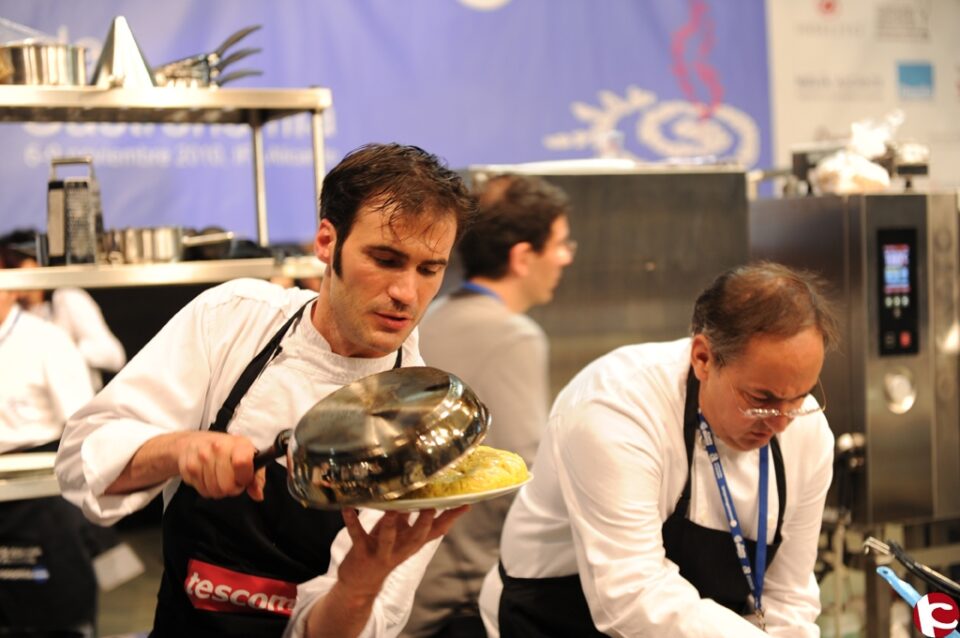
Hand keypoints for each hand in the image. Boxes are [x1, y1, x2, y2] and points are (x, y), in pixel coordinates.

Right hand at [177, 431, 265, 500]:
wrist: (191, 443)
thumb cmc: (225, 450)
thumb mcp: (246, 456)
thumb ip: (256, 476)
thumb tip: (258, 495)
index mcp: (238, 443)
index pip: (242, 463)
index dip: (244, 478)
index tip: (244, 478)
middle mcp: (218, 447)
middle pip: (228, 486)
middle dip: (232, 488)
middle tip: (230, 478)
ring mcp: (201, 457)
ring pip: (215, 491)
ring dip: (219, 489)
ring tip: (218, 477)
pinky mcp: (189, 468)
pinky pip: (203, 491)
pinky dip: (207, 489)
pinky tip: (207, 477)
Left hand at [337, 506, 468, 597]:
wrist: (360, 585)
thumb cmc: (381, 550)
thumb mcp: (399, 532)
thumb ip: (408, 513)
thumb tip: (419, 490)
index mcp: (412, 542)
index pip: (437, 530)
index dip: (451, 518)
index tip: (466, 502)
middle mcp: (401, 549)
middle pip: (418, 536)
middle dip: (425, 521)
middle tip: (432, 504)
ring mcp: (382, 552)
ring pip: (389, 539)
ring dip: (390, 524)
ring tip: (392, 508)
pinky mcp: (362, 553)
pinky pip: (357, 535)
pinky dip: (352, 521)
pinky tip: (348, 508)